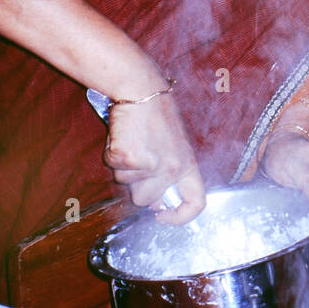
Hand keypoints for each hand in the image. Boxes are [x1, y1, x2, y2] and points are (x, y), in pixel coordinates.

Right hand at [104, 96, 205, 223]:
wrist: (140, 90)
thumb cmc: (155, 116)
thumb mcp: (174, 146)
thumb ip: (169, 173)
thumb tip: (156, 204)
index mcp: (187, 164)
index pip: (196, 203)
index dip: (180, 217)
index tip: (162, 216)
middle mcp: (171, 168)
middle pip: (146, 201)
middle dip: (136, 186)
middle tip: (138, 158)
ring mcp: (150, 164)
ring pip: (126, 185)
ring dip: (124, 168)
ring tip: (133, 142)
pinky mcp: (129, 157)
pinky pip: (113, 167)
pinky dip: (112, 154)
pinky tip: (123, 137)